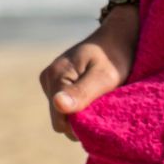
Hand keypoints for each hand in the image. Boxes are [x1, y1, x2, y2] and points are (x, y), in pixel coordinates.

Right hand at [38, 5, 139, 140]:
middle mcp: (48, 77)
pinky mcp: (57, 82)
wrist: (116, 38)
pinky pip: (65, 105)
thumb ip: (81, 92)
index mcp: (56, 76)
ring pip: (63, 113)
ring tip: (99, 99)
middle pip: (60, 118)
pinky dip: (79, 106)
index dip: (81, 126)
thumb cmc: (114, 57)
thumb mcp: (103, 77)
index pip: (60, 121)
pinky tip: (93, 96)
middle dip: (81, 120)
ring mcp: (51, 79)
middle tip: (103, 105)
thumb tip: (58, 104)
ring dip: (81, 113)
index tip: (101, 114)